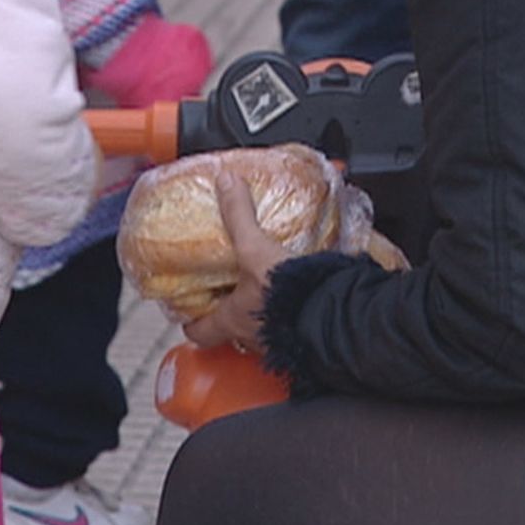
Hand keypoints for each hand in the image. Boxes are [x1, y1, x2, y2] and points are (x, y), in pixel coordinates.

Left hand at [183, 172, 288, 351]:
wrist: (334, 314)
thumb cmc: (287, 293)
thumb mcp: (256, 249)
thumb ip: (239, 216)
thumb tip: (226, 183)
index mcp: (232, 321)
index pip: (199, 332)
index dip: (191, 321)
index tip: (189, 309)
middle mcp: (253, 338)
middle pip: (230, 332)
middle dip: (229, 312)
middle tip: (228, 289)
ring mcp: (280, 342)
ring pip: (261, 332)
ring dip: (260, 313)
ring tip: (263, 286)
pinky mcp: (305, 337)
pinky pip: (291, 326)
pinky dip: (290, 311)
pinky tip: (298, 291)